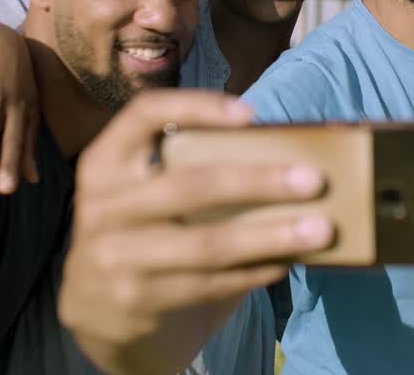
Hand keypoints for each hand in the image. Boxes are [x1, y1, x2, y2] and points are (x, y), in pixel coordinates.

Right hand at [60, 90, 333, 374]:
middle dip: (258, 180)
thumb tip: (282, 154)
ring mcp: (115, 256)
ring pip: (207, 243)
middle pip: (189, 185)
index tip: (250, 114)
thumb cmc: (140, 229)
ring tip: (321, 229)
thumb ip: (186, 167)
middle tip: (314, 179)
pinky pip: (210, 283)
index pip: (144, 115)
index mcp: (104, 161)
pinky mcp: (135, 299)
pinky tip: (287, 260)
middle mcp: (102, 206)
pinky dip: (255, 270)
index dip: (196, 107)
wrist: (92, 307)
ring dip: (271, 235)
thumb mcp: (140, 191)